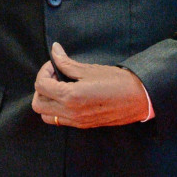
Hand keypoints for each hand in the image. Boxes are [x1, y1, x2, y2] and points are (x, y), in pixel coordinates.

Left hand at [32, 42, 149, 127]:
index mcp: (70, 97)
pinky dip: (56, 109)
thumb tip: (54, 50)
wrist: (139, 98)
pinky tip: (68, 96)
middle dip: (41, 87)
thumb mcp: (88, 69)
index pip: (41, 85)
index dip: (44, 71)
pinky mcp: (83, 125)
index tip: (55, 64)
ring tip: (60, 87)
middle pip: (38, 104)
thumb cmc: (116, 81)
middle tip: (55, 76)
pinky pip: (60, 120)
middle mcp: (71, 112)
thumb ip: (66, 62)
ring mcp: (77, 122)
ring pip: (46, 115)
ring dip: (47, 100)